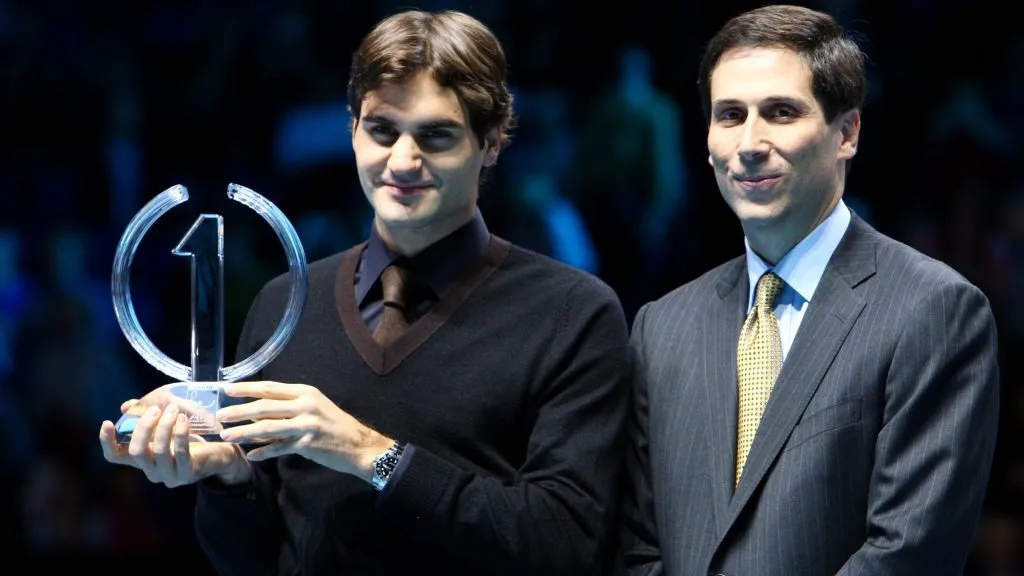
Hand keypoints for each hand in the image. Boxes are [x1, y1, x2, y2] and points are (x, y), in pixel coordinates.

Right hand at [99, 399, 250, 487]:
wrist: (217, 456)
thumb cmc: (188, 440)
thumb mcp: (165, 428)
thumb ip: (146, 417)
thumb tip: (126, 406)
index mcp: (142, 459)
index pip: (115, 456)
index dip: (107, 441)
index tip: (107, 422)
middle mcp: (151, 470)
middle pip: (136, 451)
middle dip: (144, 427)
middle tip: (157, 409)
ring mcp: (168, 475)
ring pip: (158, 451)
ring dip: (165, 427)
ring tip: (173, 410)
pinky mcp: (187, 473)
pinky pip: (180, 453)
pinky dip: (180, 434)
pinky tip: (183, 420)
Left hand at [216, 381, 393, 482]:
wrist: (359, 445)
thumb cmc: (335, 425)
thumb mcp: (315, 408)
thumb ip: (289, 406)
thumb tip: (259, 409)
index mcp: (306, 393)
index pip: (271, 388)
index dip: (247, 389)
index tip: (227, 389)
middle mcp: (306, 405)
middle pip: (265, 406)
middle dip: (240, 411)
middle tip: (220, 416)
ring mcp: (307, 425)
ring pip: (268, 427)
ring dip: (245, 432)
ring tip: (228, 436)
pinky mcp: (308, 444)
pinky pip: (279, 447)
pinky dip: (264, 452)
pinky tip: (251, 456)